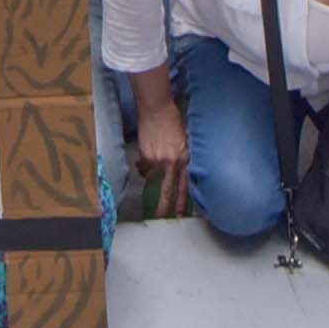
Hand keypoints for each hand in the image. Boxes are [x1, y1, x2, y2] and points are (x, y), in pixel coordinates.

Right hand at [131, 94, 190, 218]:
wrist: (158, 109)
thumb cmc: (173, 121)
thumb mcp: (185, 141)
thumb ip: (182, 157)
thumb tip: (178, 171)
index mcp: (185, 159)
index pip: (185, 187)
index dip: (182, 202)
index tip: (180, 215)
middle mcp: (173, 163)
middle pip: (168, 192)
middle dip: (164, 208)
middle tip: (161, 218)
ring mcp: (158, 161)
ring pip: (152, 178)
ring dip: (150, 176)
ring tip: (150, 168)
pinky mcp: (146, 156)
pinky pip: (143, 167)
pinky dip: (143, 165)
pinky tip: (145, 155)